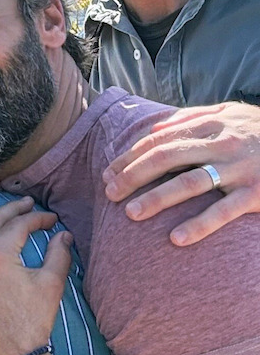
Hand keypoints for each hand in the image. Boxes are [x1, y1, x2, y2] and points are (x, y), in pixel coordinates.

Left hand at [102, 102, 259, 246]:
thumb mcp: (231, 115)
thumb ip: (192, 120)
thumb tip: (153, 129)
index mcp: (212, 124)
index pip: (160, 140)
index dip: (130, 156)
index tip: (108, 173)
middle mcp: (223, 144)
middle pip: (167, 157)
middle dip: (133, 175)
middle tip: (109, 193)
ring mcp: (240, 169)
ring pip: (190, 182)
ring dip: (157, 198)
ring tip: (131, 214)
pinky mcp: (257, 194)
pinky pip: (224, 211)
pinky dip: (199, 225)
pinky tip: (176, 239)